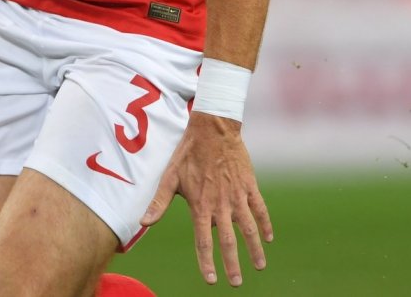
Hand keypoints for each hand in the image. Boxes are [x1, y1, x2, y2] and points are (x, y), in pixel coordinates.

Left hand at [141, 112, 272, 286]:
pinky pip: (260, 208)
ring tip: (259, 266)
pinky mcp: (249, 185)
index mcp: (200, 205)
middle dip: (232, 265)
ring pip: (249, 228)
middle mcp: (221, 204)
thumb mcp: (169, 177)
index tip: (211, 280)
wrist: (213, 128)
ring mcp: (237, 195)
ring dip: (254, 249)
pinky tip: (268, 238)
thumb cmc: (187, 153)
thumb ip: (158, 202)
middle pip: (229, 241)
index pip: (203, 241)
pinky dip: (265, 224)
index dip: (207, 262)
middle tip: (236, 283)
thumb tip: (142, 223)